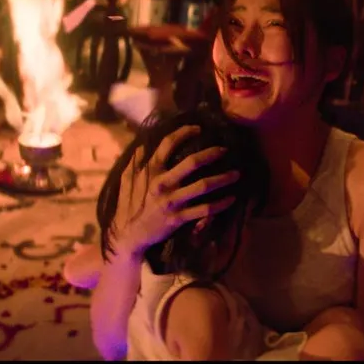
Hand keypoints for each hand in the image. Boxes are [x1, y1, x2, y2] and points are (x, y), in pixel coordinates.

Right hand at [116, 125, 239, 257]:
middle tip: (225, 150)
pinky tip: (231, 199)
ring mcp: (171, 201)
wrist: (128, 235)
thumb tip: (143, 143)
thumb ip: (135, 162)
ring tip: (237, 174)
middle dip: (211, 154)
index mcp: (150, 171)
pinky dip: (220, 204)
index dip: (183, 133)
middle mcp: (162, 183)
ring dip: (223, 179)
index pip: (167, 145)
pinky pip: (204, 210)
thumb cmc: (129, 206)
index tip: (197, 128)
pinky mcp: (178, 218)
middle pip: (192, 163)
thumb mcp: (127, 180)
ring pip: (203, 186)